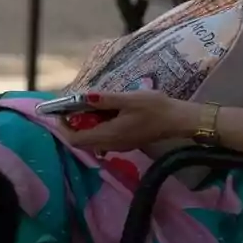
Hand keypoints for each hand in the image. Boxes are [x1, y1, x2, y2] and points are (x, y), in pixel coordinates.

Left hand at [57, 90, 197, 153]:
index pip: (75, 139)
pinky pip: (104, 139)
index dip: (64, 128)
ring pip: (93, 141)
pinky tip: (108, 114)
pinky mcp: (126, 143)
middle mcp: (110, 144)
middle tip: (77, 107)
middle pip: (82, 141)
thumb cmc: (155, 108)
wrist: (178, 120)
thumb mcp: (129, 99)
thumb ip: (105, 99)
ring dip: (88, 126)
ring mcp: (119, 146)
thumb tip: (83, 96)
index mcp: (108, 134)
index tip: (64, 112)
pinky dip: (99, 128)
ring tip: (92, 108)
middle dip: (75, 125)